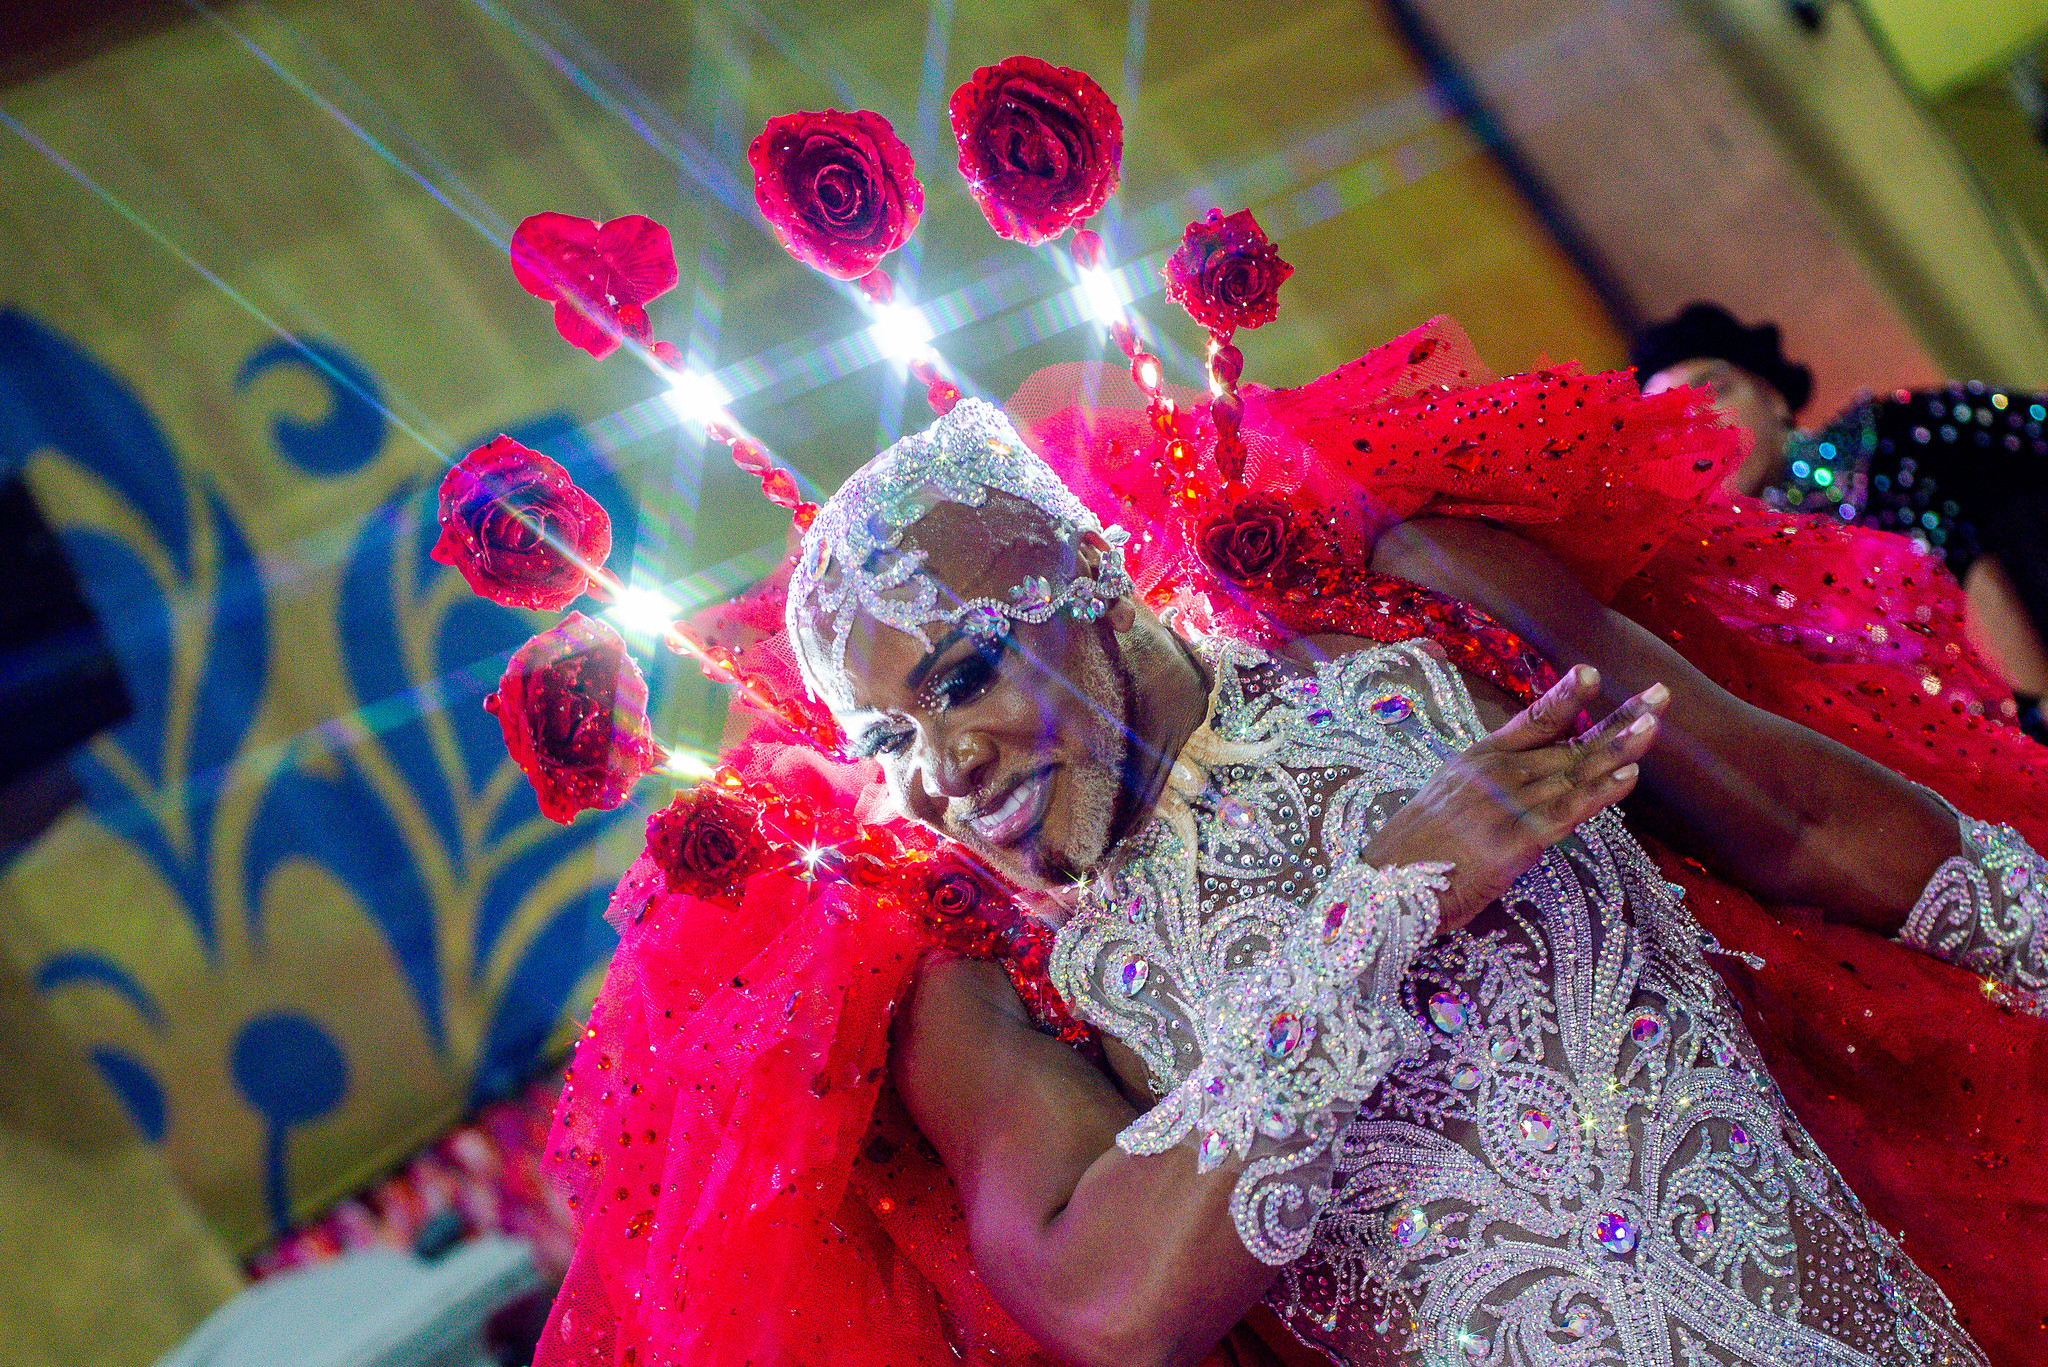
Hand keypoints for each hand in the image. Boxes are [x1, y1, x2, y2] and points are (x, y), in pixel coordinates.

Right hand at [1361, 665, 1667, 933]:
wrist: (1383, 889)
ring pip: (1575, 772)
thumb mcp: (1442, 805)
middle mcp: (1495, 774)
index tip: (1593, 673)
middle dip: (1617, 719)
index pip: (1529, 721)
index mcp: (1475, 761)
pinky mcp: (1515, 841)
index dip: (1564, 697)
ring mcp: (1506, 805)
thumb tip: (1514, 790)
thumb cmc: (1410, 856)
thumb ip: (1481, 791)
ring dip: (1620, 746)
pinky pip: (1568, 811)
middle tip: (1660, 694)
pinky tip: (1628, 774)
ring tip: (1655, 722)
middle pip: (1568, 743)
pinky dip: (1601, 791)